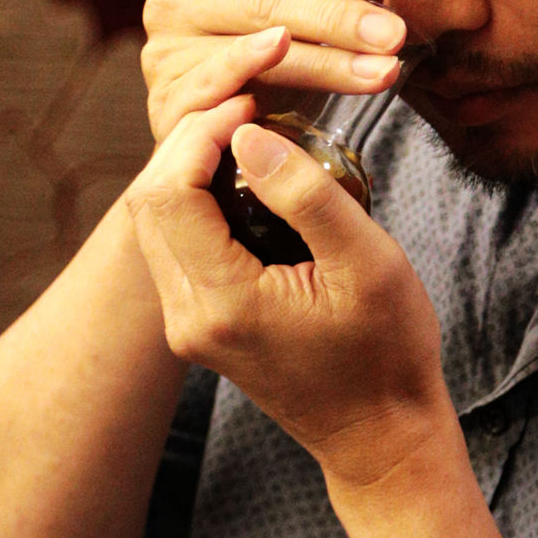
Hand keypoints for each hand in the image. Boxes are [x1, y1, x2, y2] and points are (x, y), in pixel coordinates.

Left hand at [123, 93, 450, 487]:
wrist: (381, 434)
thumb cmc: (387, 351)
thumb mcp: (366, 262)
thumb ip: (305, 195)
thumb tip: (247, 135)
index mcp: (222, 302)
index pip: (170, 193)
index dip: (202, 133)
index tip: (253, 102)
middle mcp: (188, 317)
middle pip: (150, 202)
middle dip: (189, 141)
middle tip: (246, 105)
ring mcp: (189, 324)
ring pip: (156, 221)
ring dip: (189, 167)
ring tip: (247, 132)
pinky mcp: (201, 324)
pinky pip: (177, 244)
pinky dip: (198, 198)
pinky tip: (245, 176)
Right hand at [141, 0, 406, 141]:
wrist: (253, 127)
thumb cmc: (278, 38)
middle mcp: (171, 3)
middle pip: (268, 2)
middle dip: (340, 17)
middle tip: (398, 32)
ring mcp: (165, 60)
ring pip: (258, 53)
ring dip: (328, 64)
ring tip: (386, 70)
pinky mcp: (168, 113)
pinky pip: (219, 99)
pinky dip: (259, 96)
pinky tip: (306, 108)